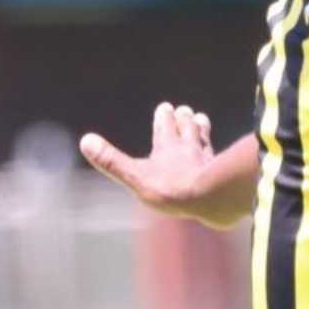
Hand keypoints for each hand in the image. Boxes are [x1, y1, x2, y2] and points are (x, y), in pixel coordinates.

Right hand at [79, 103, 214, 218]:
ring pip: (204, 140)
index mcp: (167, 148)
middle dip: (184, 120)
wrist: (211, 200)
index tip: (165, 107)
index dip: (164, 117)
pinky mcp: (223, 177)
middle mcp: (189, 150)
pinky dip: (218, 155)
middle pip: (187, 128)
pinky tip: (220, 157)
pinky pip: (220, 161)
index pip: (165, 126)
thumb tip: (85, 141)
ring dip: (201, 130)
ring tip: (201, 121)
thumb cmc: (171, 190)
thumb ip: (112, 161)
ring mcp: (208, 162)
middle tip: (185, 110)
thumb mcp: (136, 177)